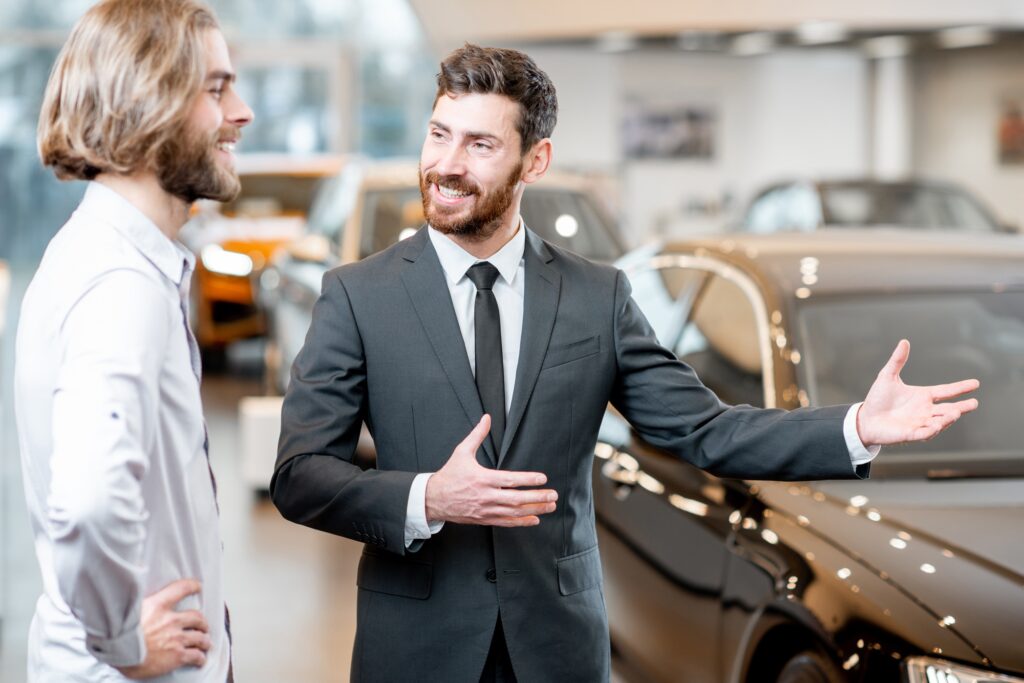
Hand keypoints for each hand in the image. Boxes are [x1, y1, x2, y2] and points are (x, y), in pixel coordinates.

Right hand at [116, 579, 210, 678]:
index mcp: (158, 605)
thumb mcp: (127, 611)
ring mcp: (177, 638)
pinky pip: (196, 655)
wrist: (120, 654)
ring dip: (205, 640)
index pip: (180, 589)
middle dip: (202, 622)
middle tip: (203, 625)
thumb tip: (134, 600)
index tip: (198, 586)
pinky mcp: (178, 655)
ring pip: (200, 637)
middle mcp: (171, 620)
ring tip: (206, 643)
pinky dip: (201, 658)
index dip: (192, 586)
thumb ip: (138, 606)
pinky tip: (201, 659)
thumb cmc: (117, 634)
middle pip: (196, 617)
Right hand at [425, 415, 557, 525]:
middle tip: (553, 495)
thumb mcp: (462, 452)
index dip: (528, 480)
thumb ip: (477, 435)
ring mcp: (486, 509)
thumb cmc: (449, 475)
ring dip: (534, 510)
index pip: (510, 480)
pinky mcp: (484, 519)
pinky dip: (521, 522)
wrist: (434, 499)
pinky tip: (534, 519)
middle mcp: (486, 496)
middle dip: (537, 498)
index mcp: (482, 478)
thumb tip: (486, 418)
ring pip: (514, 512)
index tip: (542, 479)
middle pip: (516, 499)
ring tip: (550, 506)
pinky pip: (506, 522)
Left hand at [857, 339, 979, 446]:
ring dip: (948, 418)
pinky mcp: (910, 434)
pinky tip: (937, 426)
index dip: (960, 388)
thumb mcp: (887, 376)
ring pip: (939, 422)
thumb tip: (904, 341)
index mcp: (923, 396)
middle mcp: (925, 411)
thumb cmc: (877, 399)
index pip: (945, 391)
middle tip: (974, 404)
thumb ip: (897, 360)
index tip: (976, 383)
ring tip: (955, 413)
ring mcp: (919, 423)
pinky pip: (923, 433)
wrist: (865, 419)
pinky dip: (931, 430)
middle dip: (961, 408)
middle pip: (948, 409)